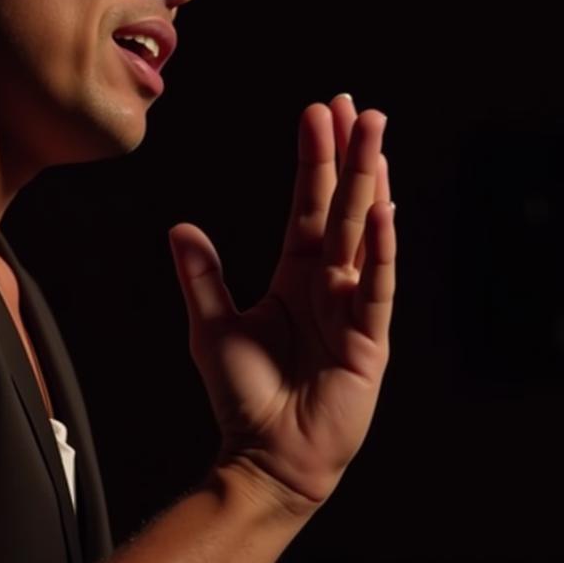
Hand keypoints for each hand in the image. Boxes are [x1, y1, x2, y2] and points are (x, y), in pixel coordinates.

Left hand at [168, 95, 394, 511]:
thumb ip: (201, 277)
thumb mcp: (212, 327)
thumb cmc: (244, 396)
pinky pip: (375, 286)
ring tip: (376, 137)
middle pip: (340, 207)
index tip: (317, 114)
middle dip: (348, 156)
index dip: (312, 160)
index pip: (307, 205)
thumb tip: (180, 227)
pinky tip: (383, 209)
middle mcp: (328, 283)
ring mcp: (352, 308)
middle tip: (356, 106)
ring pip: (363, 234)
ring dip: (370, 184)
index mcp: (295, 276)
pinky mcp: (368, 340)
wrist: (266, 456)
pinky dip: (379, 249)